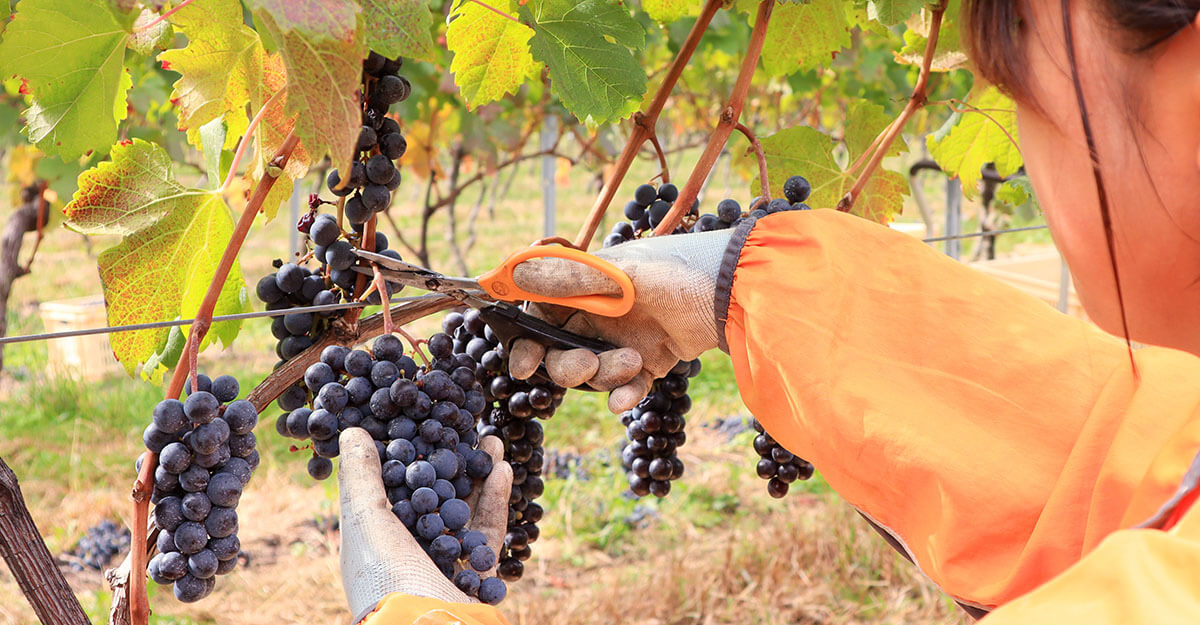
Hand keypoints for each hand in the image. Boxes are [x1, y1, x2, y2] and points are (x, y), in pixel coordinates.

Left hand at [337, 428, 511, 619]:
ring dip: (479, 473)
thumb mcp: (365, 521)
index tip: (423, 421)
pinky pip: (488, 530)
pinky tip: (504, 470)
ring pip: (464, 508)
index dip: (410, 452)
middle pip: (434, 493)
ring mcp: (443, 560)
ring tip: (492, 440)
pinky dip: (497, 500)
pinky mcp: (475, 571)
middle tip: (464, 427)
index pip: (394, 486)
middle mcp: (409, 548)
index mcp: (377, 538)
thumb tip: (351, 431)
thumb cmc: (386, 577)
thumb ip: (361, 477)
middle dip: (451, 459)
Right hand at [508, 228, 730, 412]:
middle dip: (568, 366)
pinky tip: (626, 400)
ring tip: (633, 363)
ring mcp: (623, 339)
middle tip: (586, 366)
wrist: (732, 295)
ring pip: (593, 373)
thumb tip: (514, 274)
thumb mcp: (618, 275)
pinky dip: (624, 394)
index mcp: (584, 287)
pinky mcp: (649, 363)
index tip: (525, 365)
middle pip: (562, 353)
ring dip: (605, 375)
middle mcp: (599, 314)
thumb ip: (565, 280)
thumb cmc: (675, 272)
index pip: (540, 318)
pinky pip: (626, 387)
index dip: (528, 344)